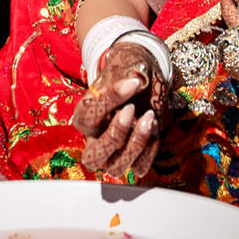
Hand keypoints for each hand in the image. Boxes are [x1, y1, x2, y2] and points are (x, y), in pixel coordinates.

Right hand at [73, 42, 167, 180]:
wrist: (141, 81)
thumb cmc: (127, 76)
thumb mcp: (122, 70)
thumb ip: (126, 75)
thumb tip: (137, 81)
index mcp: (83, 116)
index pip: (88, 117)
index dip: (111, 99)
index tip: (133, 82)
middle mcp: (94, 139)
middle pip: (92, 157)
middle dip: (115, 135)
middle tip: (132, 109)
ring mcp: (113, 153)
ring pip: (116, 168)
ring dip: (135, 145)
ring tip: (150, 118)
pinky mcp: (134, 158)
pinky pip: (140, 166)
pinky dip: (150, 148)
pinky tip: (155, 124)